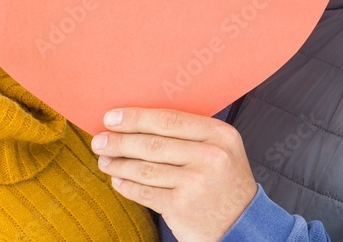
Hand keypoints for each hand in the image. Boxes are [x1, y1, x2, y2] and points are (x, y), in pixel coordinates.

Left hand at [91, 107, 257, 241]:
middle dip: (120, 141)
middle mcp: (211, 156)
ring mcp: (197, 183)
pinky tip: (118, 180)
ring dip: (119, 163)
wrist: (243, 225)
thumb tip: (137, 121)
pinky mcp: (183, 207)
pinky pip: (145, 192)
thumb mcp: (220, 150)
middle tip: (99, 140)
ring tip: (105, 160)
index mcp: (219, 134)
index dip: (135, 118)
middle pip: (153, 144)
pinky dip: (127, 185)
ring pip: (145, 168)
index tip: (111, 117)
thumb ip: (189, 134)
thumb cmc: (224, 182)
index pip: (168, 120)